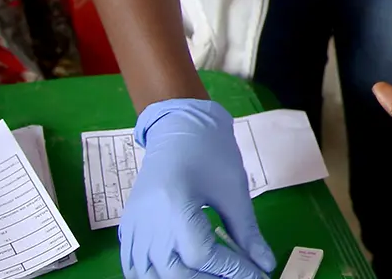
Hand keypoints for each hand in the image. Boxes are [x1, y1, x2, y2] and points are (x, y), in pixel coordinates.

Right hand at [120, 99, 275, 278]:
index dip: (232, 270)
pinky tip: (179, 273)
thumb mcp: (233, 191)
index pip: (203, 256)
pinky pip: (133, 265)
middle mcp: (148, 222)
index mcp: (175, 207)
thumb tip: (264, 265)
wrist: (178, 128)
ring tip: (211, 276)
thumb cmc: (210, 153)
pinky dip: (154, 277)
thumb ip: (246, 232)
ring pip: (150, 275)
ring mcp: (133, 226)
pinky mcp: (127, 227)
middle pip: (175, 273)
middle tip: (236, 276)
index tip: (257, 275)